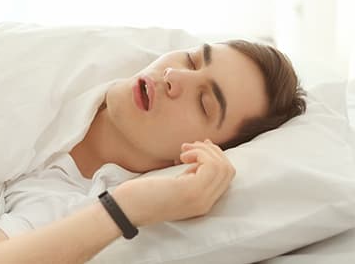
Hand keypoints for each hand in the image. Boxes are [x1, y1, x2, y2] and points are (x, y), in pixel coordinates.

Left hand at [112, 139, 235, 226]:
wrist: (126, 208)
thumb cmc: (144, 193)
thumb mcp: (174, 183)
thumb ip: (191, 173)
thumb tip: (203, 149)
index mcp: (202, 202)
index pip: (226, 176)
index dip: (216, 156)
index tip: (198, 147)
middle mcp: (206, 203)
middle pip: (228, 170)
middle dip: (212, 151)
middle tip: (189, 147)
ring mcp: (200, 199)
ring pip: (223, 166)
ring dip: (204, 151)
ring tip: (184, 151)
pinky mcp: (191, 192)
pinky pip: (211, 166)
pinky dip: (199, 154)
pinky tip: (181, 156)